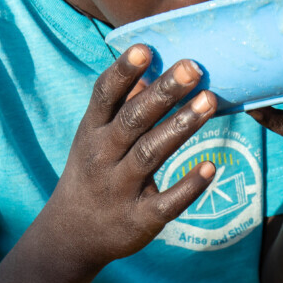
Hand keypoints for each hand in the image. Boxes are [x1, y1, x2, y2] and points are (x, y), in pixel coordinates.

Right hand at [42, 46, 216, 270]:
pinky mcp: (139, 219)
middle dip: (163, 92)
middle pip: (134, 120)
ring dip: (181, 126)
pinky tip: (210, 167)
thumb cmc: (93, 170)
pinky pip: (166, 202)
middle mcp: (103, 157)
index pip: (105, 95)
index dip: (123, 71)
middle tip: (192, 67)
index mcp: (92, 132)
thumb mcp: (96, 136)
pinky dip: (188, 186)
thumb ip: (122, 103)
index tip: (145, 48)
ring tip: (209, 100)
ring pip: (151, 153)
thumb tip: (151, 63)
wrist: (72, 235)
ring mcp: (120, 189)